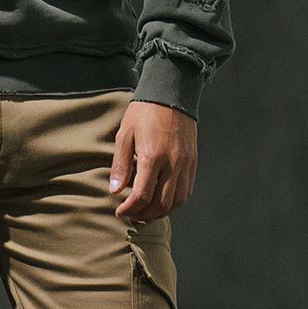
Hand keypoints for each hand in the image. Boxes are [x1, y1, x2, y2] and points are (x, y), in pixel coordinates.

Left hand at [108, 100, 196, 220]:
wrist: (171, 94)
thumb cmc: (143, 113)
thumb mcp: (125, 135)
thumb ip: (120, 165)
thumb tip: (115, 192)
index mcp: (153, 156)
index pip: (142, 195)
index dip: (130, 209)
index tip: (120, 211)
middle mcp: (173, 163)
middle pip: (162, 203)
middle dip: (144, 214)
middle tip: (132, 214)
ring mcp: (186, 163)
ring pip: (178, 201)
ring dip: (161, 211)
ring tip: (146, 211)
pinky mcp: (192, 161)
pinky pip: (187, 190)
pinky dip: (175, 201)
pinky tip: (162, 200)